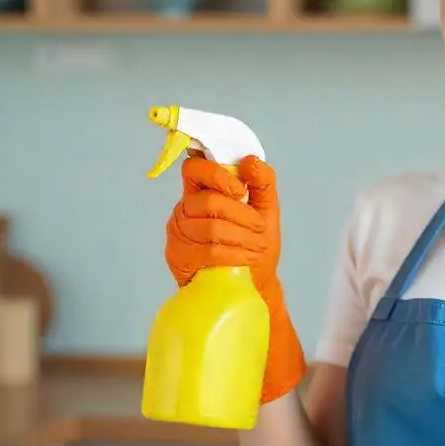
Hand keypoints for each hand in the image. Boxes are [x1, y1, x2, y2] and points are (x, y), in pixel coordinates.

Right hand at [165, 153, 305, 401]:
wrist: (252, 285)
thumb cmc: (255, 245)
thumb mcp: (267, 211)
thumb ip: (262, 182)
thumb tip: (251, 160)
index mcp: (201, 191)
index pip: (194, 168)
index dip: (217, 176)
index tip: (241, 191)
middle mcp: (184, 209)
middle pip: (209, 201)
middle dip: (242, 215)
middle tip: (260, 228)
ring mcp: (177, 233)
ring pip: (211, 227)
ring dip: (242, 237)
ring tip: (256, 247)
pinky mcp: (178, 257)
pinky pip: (207, 251)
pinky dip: (233, 254)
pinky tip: (244, 260)